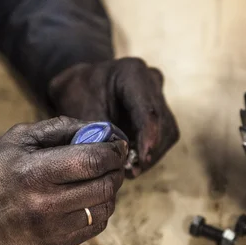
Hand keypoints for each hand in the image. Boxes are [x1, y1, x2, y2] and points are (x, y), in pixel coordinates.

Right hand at [0, 117, 127, 244]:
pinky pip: (95, 227)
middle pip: (105, 185)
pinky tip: (88, 198)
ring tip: (99, 179)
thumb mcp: (18, 139)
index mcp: (35, 172)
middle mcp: (46, 203)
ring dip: (111, 190)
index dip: (113, 151)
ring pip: (105, 207)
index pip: (93, 160)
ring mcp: (52, 229)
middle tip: (113, 160)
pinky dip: (100, 209)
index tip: (118, 145)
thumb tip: (99, 129)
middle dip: (116, 169)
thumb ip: (59, 128)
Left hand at [48, 58, 178, 176]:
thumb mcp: (81, 110)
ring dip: (150, 155)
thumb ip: (100, 132)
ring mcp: (159, 97)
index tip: (142, 158)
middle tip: (130, 171)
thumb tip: (115, 157)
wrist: (79, 87)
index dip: (148, 136)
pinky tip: (131, 161)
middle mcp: (152, 82)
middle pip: (162, 123)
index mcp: (132, 73)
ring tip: (128, 169)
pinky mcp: (160, 114)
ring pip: (167, 133)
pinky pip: (163, 138)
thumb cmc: (78, 94)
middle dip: (149, 150)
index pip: (148, 109)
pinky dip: (148, 153)